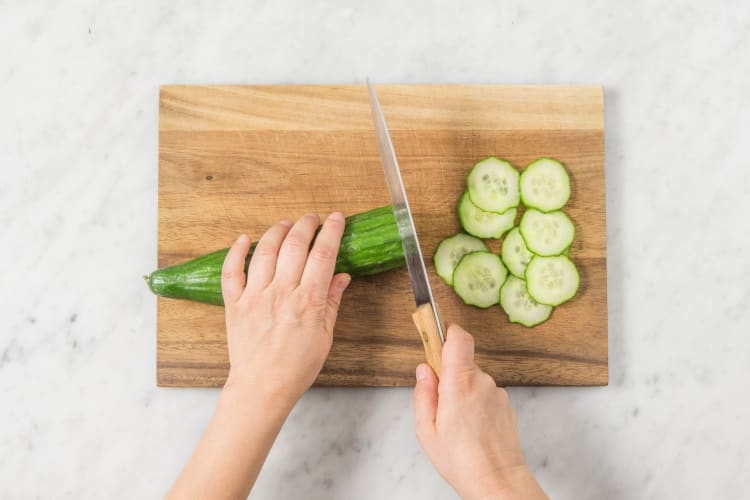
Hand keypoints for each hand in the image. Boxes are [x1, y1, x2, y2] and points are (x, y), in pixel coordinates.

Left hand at [221, 212, 350, 405]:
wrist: (262, 388)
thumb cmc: (296, 367)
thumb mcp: (324, 335)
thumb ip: (331, 302)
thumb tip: (342, 277)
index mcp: (307, 301)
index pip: (323, 254)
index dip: (331, 231)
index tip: (336, 219)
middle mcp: (281, 293)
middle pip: (294, 245)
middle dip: (306, 225)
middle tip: (312, 218)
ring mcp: (255, 296)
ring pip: (265, 251)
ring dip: (277, 231)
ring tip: (286, 224)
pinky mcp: (235, 304)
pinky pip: (231, 271)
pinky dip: (236, 251)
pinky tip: (244, 238)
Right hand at [413, 324, 547, 499]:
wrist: (498, 482)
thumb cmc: (462, 461)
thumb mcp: (427, 431)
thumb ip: (423, 395)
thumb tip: (424, 371)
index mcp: (460, 384)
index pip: (459, 339)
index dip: (447, 332)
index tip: (436, 335)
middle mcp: (482, 383)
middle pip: (462, 362)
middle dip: (448, 376)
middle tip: (439, 404)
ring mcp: (497, 393)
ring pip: (473, 380)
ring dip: (462, 393)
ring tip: (457, 424)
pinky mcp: (506, 405)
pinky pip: (485, 394)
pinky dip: (476, 405)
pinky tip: (472, 429)